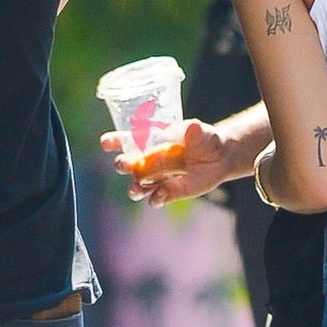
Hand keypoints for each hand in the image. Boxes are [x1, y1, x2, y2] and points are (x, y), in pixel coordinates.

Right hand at [99, 118, 233, 205]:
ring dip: (134, 188)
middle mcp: (149, 161)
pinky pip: (157, 198)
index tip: (105, 143)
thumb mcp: (202, 133)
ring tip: (135, 189)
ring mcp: (157, 178)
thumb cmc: (205, 139)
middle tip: (123, 164)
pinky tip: (158, 197)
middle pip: (128, 164)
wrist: (220, 158)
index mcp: (151, 141)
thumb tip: (193, 126)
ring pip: (138, 185)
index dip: (114, 141)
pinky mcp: (169, 192)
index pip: (127, 140)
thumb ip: (196, 131)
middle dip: (122, 165)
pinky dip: (156, 199)